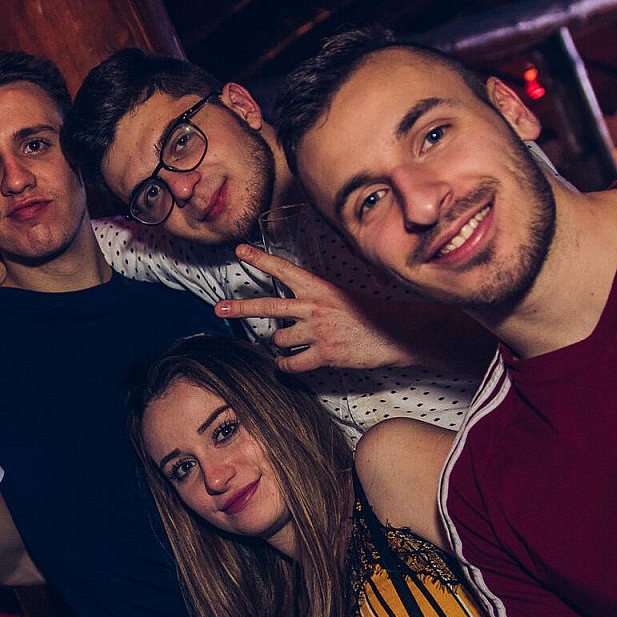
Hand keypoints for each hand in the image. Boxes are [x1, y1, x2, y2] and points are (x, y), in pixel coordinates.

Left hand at [221, 244, 415, 374]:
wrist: (397, 332)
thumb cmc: (370, 314)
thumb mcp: (340, 295)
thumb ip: (313, 299)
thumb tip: (288, 310)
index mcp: (318, 287)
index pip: (283, 269)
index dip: (260, 260)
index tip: (239, 251)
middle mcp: (313, 307)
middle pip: (268, 305)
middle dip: (240, 307)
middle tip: (219, 308)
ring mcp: (317, 331)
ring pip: (278, 338)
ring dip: (280, 342)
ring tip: (293, 342)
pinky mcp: (324, 354)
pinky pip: (291, 363)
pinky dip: (285, 365)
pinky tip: (287, 364)